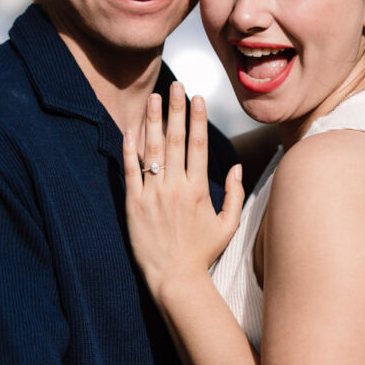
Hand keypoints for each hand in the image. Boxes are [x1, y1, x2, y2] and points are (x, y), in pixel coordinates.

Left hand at [123, 82, 242, 293]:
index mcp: (199, 190)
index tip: (197, 98)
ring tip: (154, 98)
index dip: (197, 119)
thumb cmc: (202, 253)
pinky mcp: (133, 205)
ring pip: (152, 150)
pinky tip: (130, 129)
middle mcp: (176, 188)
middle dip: (177, 110)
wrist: (174, 279)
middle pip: (175, 140)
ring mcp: (153, 195)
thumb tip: (235, 168)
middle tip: (176, 85)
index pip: (198, 145)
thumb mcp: (228, 226)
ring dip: (153, 121)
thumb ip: (234, 195)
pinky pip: (130, 172)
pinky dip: (129, 149)